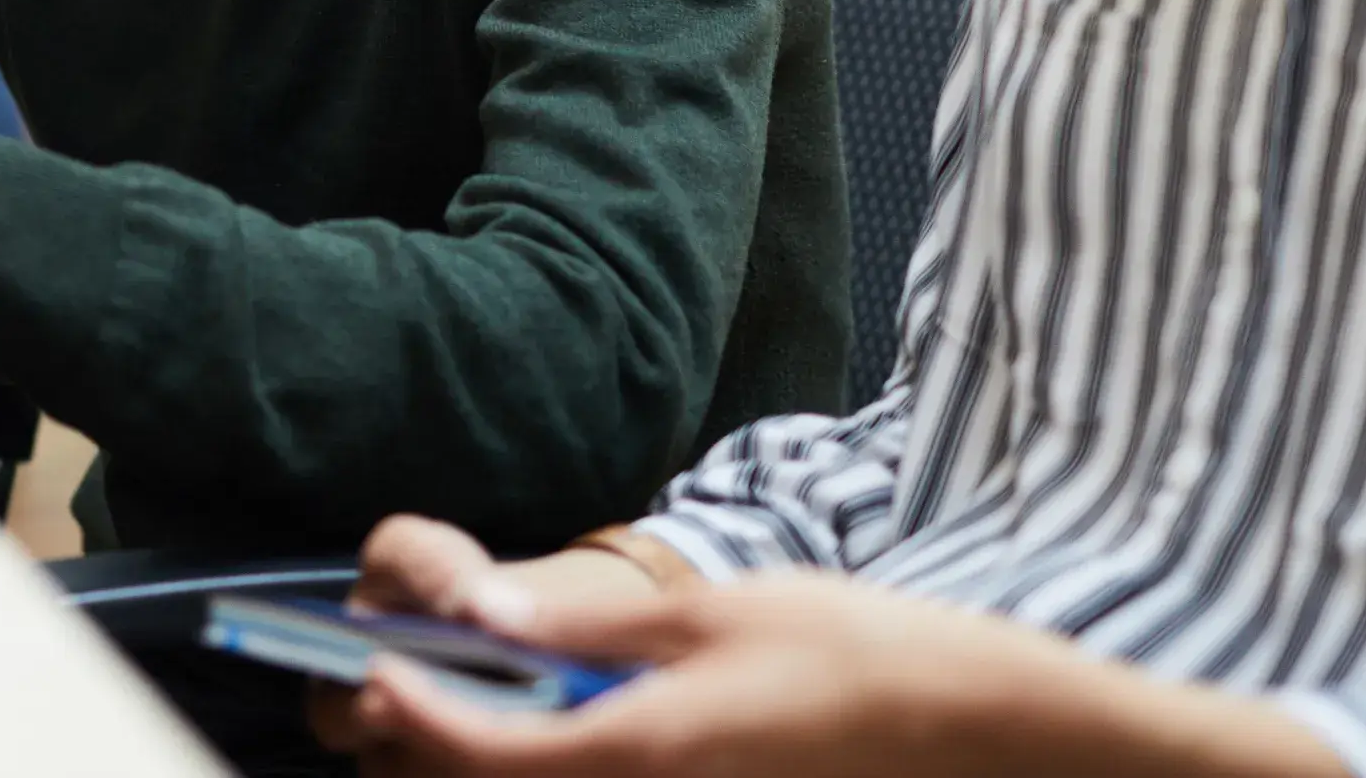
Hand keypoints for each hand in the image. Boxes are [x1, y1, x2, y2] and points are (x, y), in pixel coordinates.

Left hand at [319, 553, 1347, 777]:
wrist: (986, 741)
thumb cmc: (859, 658)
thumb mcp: (719, 612)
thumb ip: (591, 617)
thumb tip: (477, 604)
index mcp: (642, 754)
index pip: (484, 754)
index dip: (416, 714)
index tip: (379, 674)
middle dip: (430, 747)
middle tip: (405, 684)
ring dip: (485, 763)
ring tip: (466, 705)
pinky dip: (547, 769)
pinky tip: (552, 734)